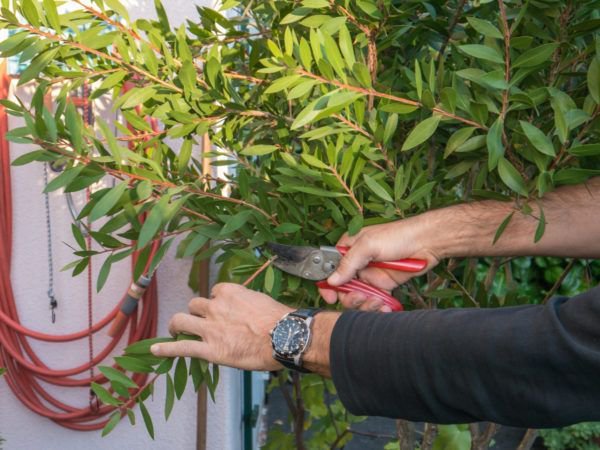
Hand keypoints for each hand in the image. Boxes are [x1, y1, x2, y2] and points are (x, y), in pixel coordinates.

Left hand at [150, 283, 292, 370]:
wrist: (284, 337)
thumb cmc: (280, 320)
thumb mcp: (262, 302)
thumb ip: (247, 304)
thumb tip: (248, 311)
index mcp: (229, 292)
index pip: (215, 293)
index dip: (217, 303)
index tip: (222, 310)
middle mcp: (216, 307)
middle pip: (195, 305)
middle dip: (196, 313)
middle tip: (200, 322)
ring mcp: (210, 328)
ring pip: (181, 321)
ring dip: (177, 325)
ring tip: (175, 331)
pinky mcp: (210, 350)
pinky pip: (181, 348)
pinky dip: (166, 349)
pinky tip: (155, 351)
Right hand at [320, 214, 440, 310]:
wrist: (426, 243)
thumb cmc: (398, 235)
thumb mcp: (369, 245)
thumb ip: (349, 262)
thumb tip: (332, 280)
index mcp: (349, 249)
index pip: (330, 269)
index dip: (327, 284)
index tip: (330, 297)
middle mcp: (357, 263)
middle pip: (342, 288)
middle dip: (349, 296)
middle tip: (359, 297)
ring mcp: (369, 275)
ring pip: (358, 297)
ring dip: (365, 303)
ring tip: (375, 301)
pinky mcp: (383, 286)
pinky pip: (374, 301)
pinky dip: (377, 306)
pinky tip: (384, 306)